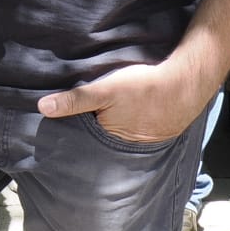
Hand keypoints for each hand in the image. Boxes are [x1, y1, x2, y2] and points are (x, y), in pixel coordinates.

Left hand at [35, 57, 211, 144]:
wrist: (187, 83)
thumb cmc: (144, 88)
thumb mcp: (105, 91)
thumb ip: (75, 100)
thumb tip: (42, 107)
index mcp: (111, 141)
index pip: (87, 145)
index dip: (78, 138)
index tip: (65, 135)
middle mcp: (128, 147)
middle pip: (105, 143)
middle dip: (96, 138)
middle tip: (88, 125)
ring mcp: (147, 141)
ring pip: (123, 137)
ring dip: (116, 131)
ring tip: (108, 121)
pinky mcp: (161, 131)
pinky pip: (141, 131)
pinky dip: (135, 125)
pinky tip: (133, 115)